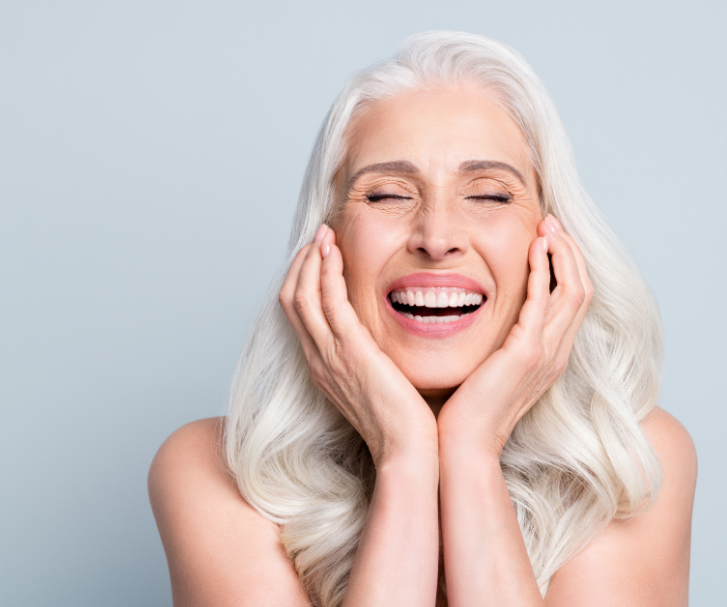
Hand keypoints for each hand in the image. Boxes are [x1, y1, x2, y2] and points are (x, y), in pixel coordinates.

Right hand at [279, 225, 437, 466]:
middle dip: (302, 263)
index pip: (300, 315)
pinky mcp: (350, 352)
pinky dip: (326, 273)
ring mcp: (330, 356)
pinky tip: (335, 252)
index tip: (320, 255)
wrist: (407, 450)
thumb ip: (371, 359)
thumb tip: (380, 341)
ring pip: (302, 296)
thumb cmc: (402, 422)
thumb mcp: (378, 384)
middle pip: (291, 300)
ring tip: (324, 234)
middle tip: (319, 236)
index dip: (304, 280)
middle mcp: (319, 360)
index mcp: (324, 367)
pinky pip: (328, 302)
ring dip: (311, 260)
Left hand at [437, 214, 592, 455]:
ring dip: (562, 253)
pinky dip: (542, 271)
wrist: (465, 445)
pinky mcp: (526, 353)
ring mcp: (546, 353)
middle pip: (582, 289)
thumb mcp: (492, 368)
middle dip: (570, 251)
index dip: (567, 265)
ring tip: (547, 226)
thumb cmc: (469, 410)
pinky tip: (533, 248)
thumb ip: (500, 343)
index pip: (574, 300)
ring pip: (573, 290)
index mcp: (551, 355)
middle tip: (552, 222)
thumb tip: (490, 319)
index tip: (550, 238)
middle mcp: (556, 353)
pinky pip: (543, 301)